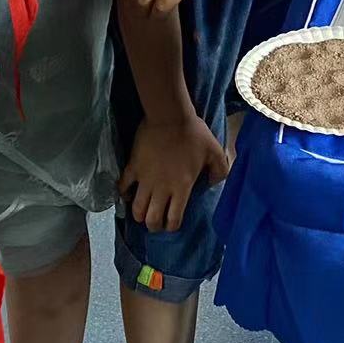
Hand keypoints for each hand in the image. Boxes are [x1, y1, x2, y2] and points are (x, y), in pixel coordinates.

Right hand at [118, 112, 230, 231]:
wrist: (169, 116)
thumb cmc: (193, 134)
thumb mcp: (215, 151)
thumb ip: (220, 171)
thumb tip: (215, 184)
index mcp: (181, 188)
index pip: (173, 219)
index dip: (172, 226)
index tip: (172, 223)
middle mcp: (161, 189)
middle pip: (152, 219)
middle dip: (154, 225)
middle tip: (156, 222)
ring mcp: (144, 179)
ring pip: (137, 208)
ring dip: (139, 214)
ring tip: (142, 213)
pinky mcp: (132, 167)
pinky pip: (123, 186)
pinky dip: (124, 194)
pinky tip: (128, 194)